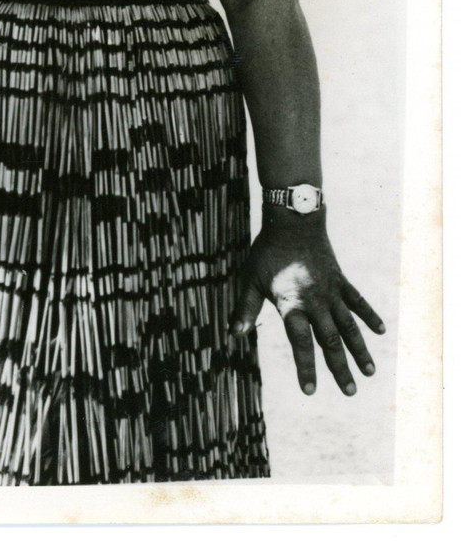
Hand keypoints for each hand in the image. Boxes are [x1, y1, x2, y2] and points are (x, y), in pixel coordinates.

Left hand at [230, 207, 384, 396]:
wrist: (293, 221)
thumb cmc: (267, 252)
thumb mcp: (250, 280)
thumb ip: (245, 309)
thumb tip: (233, 335)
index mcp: (292, 304)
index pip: (299, 342)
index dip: (305, 367)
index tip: (309, 391)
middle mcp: (315, 302)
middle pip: (329, 341)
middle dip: (339, 368)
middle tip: (350, 393)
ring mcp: (331, 291)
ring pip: (348, 326)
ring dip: (359, 349)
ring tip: (370, 373)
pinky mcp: (340, 280)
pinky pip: (357, 301)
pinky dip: (369, 315)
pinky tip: (380, 331)